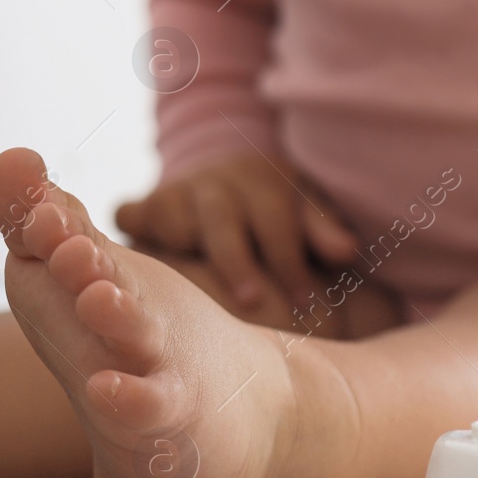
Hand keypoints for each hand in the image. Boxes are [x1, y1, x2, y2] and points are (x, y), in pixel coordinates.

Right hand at [115, 153, 356, 307]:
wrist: (226, 174)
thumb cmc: (275, 207)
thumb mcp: (305, 210)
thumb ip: (324, 232)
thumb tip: (348, 251)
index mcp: (262, 180)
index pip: (278, 221)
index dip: (291, 262)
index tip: (306, 304)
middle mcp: (216, 181)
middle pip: (223, 219)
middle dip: (237, 262)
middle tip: (253, 303)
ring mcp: (176, 192)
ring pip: (172, 215)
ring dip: (183, 244)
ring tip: (195, 290)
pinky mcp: (143, 206)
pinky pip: (129, 215)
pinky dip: (132, 231)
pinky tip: (140, 262)